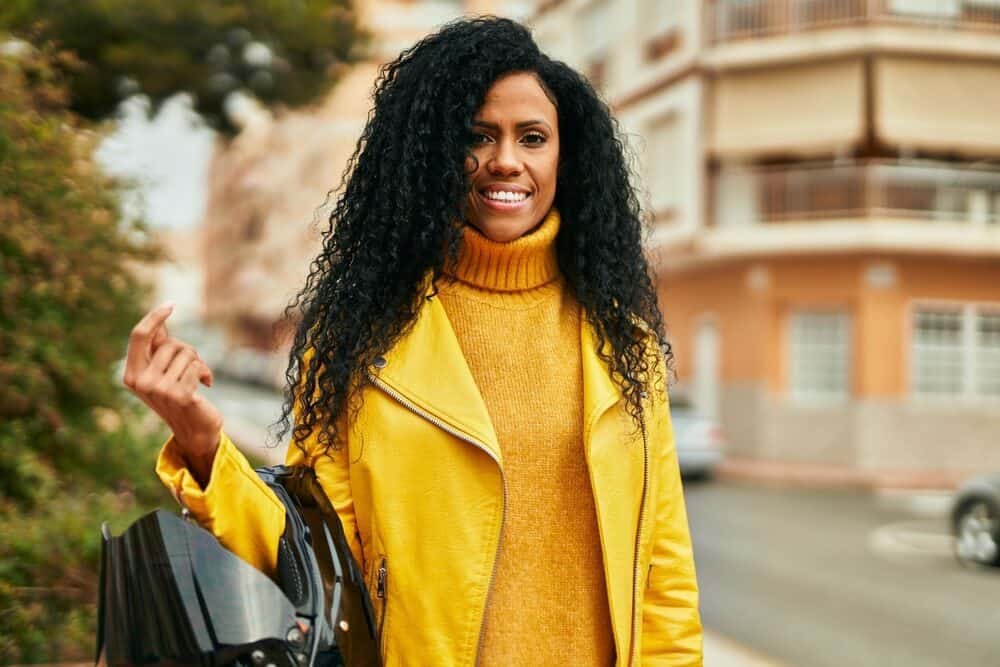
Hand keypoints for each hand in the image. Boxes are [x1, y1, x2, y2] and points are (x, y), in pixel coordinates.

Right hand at [123, 303, 222, 479]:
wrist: (195, 429)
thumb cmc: (179, 396)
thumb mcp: (163, 372)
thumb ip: (158, 349)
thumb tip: (159, 319)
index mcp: (131, 375)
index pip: (138, 336)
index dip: (154, 317)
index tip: (170, 304)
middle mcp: (141, 383)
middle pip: (169, 343)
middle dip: (186, 350)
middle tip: (191, 366)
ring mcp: (160, 390)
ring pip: (186, 353)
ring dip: (198, 362)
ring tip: (197, 378)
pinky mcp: (180, 395)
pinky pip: (197, 366)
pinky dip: (206, 372)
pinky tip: (206, 385)